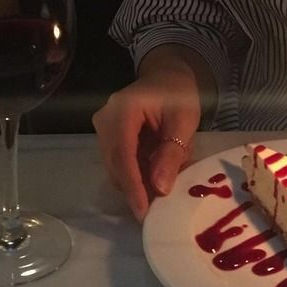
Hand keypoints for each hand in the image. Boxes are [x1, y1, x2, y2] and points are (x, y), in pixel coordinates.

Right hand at [92, 46, 201, 221]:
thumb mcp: (184, 122)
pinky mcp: (107, 135)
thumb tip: (160, 189)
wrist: (168, 75)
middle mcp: (105, 119)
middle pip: (116, 164)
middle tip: (158, 208)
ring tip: (161, 187)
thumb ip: (171, 153)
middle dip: (136, 188)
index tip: (142, 211)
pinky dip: (136, 171)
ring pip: (116, 166)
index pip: (123, 156)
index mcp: (123, 110)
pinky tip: (154, 175)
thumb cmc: (180, 95)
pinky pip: (119, 160)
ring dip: (137, 181)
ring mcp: (102, 127)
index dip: (133, 186)